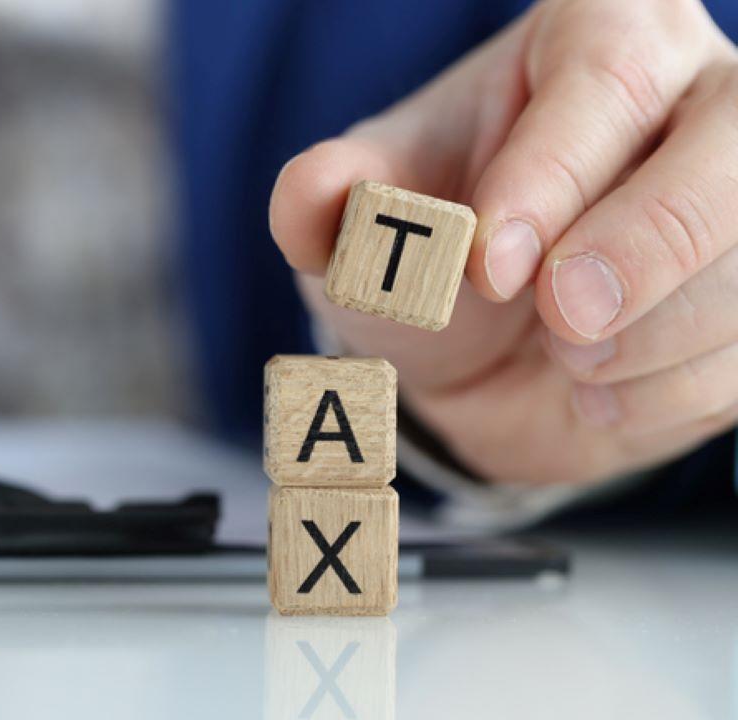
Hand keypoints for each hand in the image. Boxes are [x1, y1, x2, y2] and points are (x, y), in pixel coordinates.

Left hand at [270, 0, 737, 484]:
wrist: (473, 353)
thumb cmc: (425, 254)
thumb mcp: (365, 218)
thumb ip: (333, 201)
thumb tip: (311, 189)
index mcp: (596, 39)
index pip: (607, 74)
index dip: (553, 172)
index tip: (488, 264)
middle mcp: (694, 102)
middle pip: (733, 140)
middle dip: (647, 243)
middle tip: (559, 318)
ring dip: (646, 338)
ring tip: (561, 353)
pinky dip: (661, 393)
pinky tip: (597, 385)